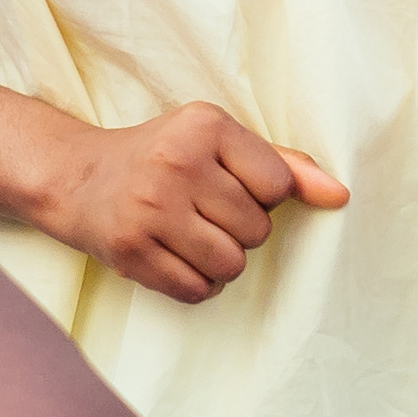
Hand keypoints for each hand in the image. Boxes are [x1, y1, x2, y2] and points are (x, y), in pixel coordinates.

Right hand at [36, 102, 347, 304]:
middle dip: (239, 230)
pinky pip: (197, 290)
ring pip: (231, 266)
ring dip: (220, 262)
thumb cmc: (163, 158)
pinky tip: (173, 257)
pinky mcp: (130, 251)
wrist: (78, 178)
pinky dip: (195, 283)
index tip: (228, 185)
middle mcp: (176, 163)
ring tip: (191, 237)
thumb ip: (283, 165)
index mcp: (205, 126)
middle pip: (257, 231)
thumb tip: (340, 195)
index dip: (262, 196)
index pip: (278, 186)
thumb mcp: (218, 142)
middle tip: (203, 212)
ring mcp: (150, 209)